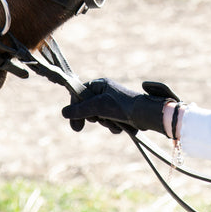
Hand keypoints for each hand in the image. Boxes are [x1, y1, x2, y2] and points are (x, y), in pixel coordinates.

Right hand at [62, 79, 178, 134]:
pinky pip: (109, 122)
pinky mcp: (120, 114)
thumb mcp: (99, 106)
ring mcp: (113, 103)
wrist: (146, 115)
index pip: (80, 93)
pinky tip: (120, 126)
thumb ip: (81, 110)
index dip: (75, 105)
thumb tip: (64, 113)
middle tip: (96, 121)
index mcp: (100, 84)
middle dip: (92, 116)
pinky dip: (112, 126)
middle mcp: (106, 92)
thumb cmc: (123, 106)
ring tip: (113, 121)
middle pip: (87, 106)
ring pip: (98, 117)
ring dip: (104, 122)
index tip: (72, 119)